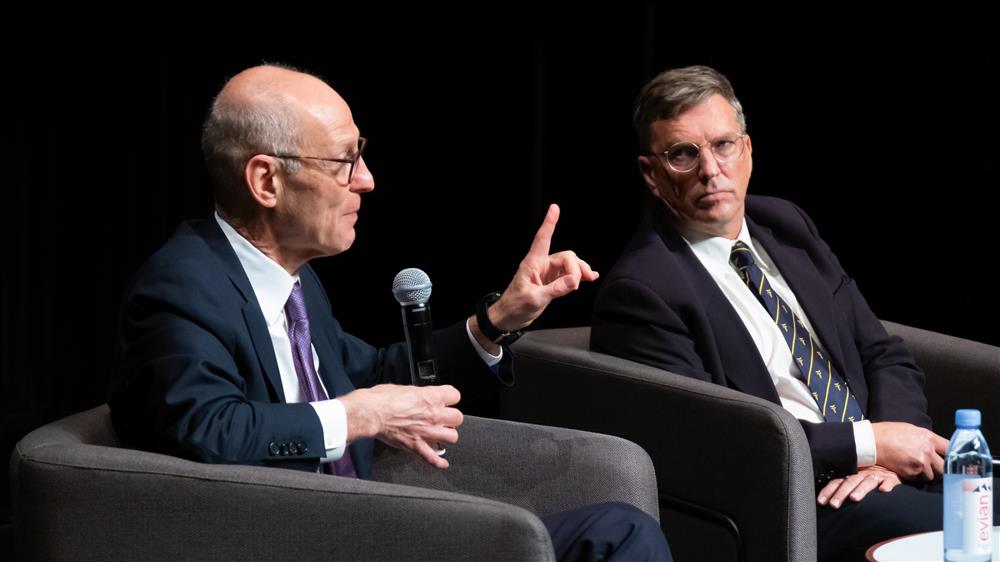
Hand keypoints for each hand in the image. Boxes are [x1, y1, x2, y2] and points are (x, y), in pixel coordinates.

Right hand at [340, 384, 462, 468]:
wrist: (371, 413)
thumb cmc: (383, 398)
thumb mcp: (406, 388)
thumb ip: (420, 394)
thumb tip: (423, 397)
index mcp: (431, 397)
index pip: (455, 396)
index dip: (450, 398)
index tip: (446, 401)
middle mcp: (433, 415)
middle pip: (458, 418)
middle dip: (450, 418)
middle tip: (443, 418)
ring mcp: (427, 432)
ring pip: (453, 437)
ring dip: (447, 436)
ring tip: (440, 434)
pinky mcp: (417, 446)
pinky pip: (433, 458)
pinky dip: (439, 462)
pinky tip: (442, 463)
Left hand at [471, 204, 598, 349]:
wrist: (508, 319)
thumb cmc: (514, 307)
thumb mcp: (534, 299)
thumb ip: (555, 289)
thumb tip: (574, 281)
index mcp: (532, 263)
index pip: (542, 239)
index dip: (549, 223)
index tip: (554, 208)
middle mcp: (541, 265)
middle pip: (566, 256)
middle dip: (575, 268)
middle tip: (575, 285)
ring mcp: (547, 274)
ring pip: (569, 265)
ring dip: (580, 271)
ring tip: (588, 279)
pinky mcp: (551, 283)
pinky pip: (568, 275)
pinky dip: (579, 276)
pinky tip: (590, 277)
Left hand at [817, 465, 900, 508]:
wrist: (893, 462)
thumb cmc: (871, 473)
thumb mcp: (856, 477)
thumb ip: (843, 486)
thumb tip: (826, 500)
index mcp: (852, 473)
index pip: (837, 481)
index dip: (828, 490)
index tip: (821, 502)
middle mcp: (863, 473)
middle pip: (850, 482)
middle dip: (841, 493)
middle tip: (834, 504)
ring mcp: (877, 475)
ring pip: (867, 482)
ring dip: (861, 490)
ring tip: (854, 498)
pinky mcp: (892, 478)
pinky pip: (890, 481)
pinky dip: (887, 485)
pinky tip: (884, 490)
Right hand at [871, 421, 947, 480]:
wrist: (871, 442)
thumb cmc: (888, 433)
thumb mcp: (910, 430)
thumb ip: (926, 439)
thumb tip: (936, 446)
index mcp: (928, 438)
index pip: (950, 449)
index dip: (952, 455)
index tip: (952, 460)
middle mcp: (927, 451)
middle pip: (943, 466)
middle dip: (939, 468)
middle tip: (932, 467)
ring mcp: (920, 463)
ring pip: (932, 475)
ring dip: (926, 473)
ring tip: (915, 468)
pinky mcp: (911, 473)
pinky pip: (919, 479)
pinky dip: (915, 477)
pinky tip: (907, 470)